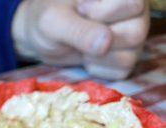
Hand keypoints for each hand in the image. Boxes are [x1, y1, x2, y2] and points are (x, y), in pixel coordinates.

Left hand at [12, 0, 149, 78]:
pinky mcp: (124, 59)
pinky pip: (121, 72)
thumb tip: (105, 44)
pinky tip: (86, 58)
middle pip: (135, 35)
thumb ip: (79, 30)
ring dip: (99, 58)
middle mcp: (134, 14)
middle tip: (81, 33)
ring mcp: (131, 38)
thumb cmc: (47, 20)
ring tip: (82, 46)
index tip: (81, 9)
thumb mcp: (55, 21)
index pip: (133, 5)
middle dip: (101, 41)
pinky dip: (99, 70)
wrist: (40, 37)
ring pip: (130, 57)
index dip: (105, 13)